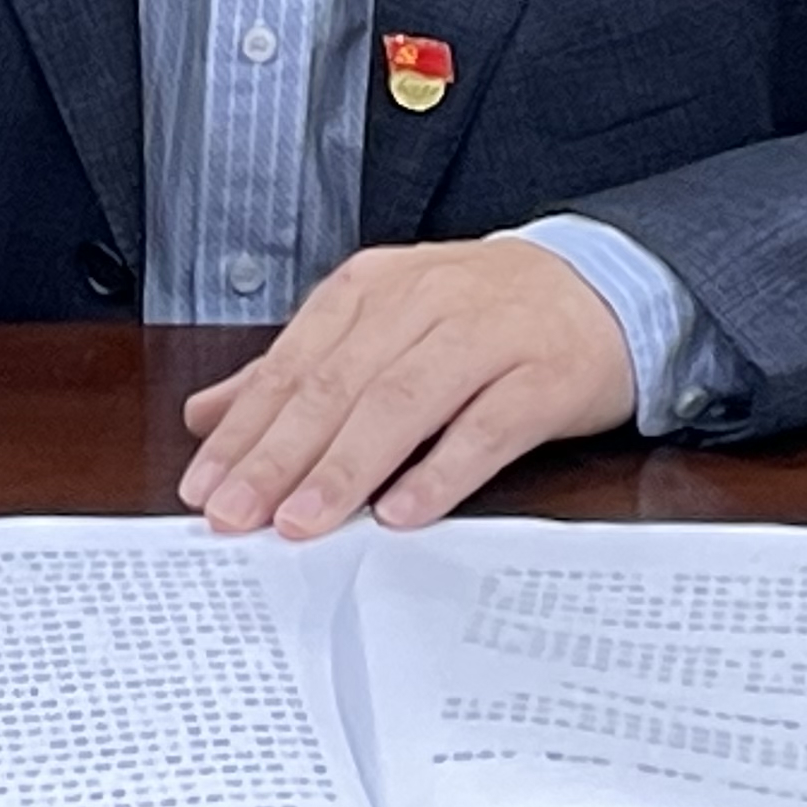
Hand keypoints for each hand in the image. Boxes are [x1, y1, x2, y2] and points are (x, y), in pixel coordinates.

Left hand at [177, 239, 635, 539]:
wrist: (602, 285)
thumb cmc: (481, 314)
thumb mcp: (382, 325)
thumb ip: (297, 370)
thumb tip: (208, 415)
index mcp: (373, 288)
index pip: (294, 363)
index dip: (246, 428)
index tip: (204, 485)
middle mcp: (423, 302)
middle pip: (338, 385)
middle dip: (279, 455)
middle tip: (236, 515)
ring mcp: (487, 336)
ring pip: (402, 402)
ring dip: (346, 467)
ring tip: (303, 522)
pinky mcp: (544, 375)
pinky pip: (486, 426)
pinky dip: (441, 471)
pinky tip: (403, 513)